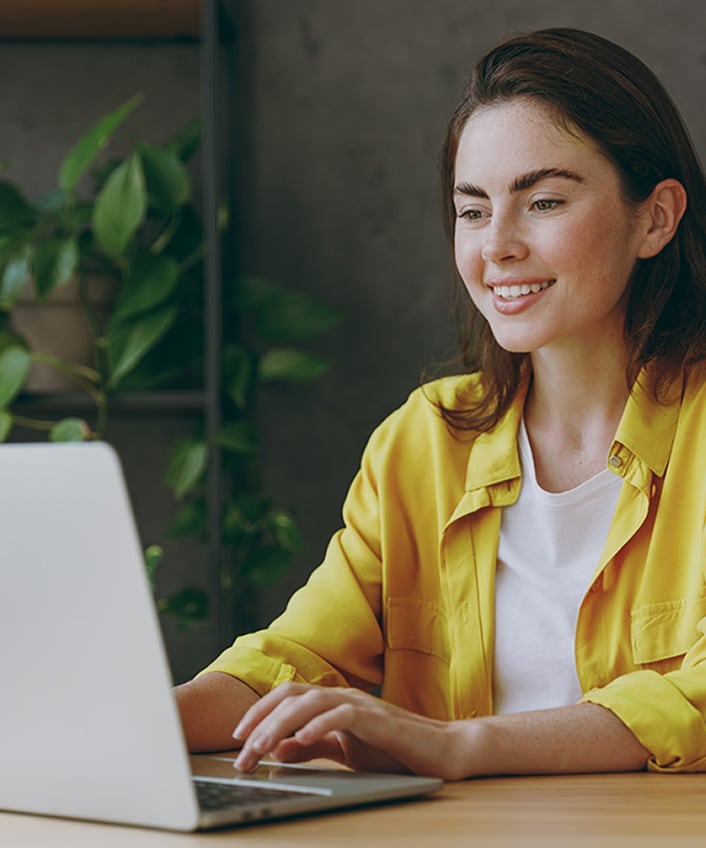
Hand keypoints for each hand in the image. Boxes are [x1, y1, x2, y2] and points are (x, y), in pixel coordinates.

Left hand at [232, 682, 465, 779]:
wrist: (440, 751)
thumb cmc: (394, 750)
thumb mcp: (344, 751)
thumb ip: (313, 748)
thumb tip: (279, 751)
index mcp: (332, 701)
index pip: (287, 698)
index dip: (259, 713)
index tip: (238, 740)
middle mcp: (342, 695)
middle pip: (291, 695)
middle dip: (261, 720)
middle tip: (240, 750)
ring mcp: (360, 704)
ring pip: (311, 701)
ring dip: (281, 723)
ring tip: (260, 746)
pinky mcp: (378, 719)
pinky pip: (343, 715)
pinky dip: (320, 724)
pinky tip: (302, 738)